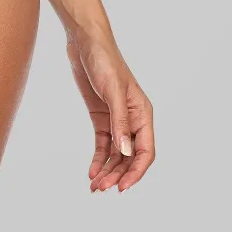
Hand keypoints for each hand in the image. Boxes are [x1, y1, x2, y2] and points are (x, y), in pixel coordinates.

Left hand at [66, 29, 154, 192]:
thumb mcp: (112, 91)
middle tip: (101, 189)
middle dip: (118, 174)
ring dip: (107, 171)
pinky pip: (103, 145)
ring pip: (116, 154)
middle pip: (130, 157)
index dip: (136, 172)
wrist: (85, 42)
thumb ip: (119, 122)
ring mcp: (117, 120)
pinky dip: (99, 160)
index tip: (122, 187)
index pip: (146, 151)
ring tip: (95, 187)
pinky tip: (92, 173)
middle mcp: (133, 120)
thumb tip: (126, 152)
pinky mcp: (101, 118)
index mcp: (143, 114)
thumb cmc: (104, 61)